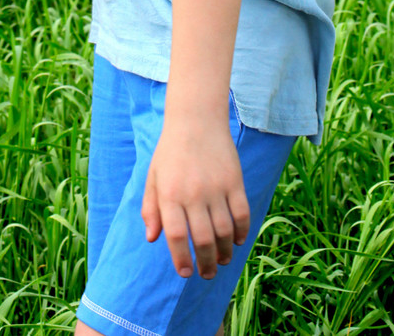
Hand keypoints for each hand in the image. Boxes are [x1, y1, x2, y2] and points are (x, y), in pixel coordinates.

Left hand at [141, 120, 250, 280]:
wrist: (196, 119)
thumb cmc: (171, 150)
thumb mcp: (153, 176)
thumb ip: (151, 207)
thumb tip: (152, 238)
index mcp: (170, 193)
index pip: (176, 236)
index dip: (182, 259)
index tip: (186, 272)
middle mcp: (193, 193)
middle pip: (203, 239)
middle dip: (206, 263)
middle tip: (207, 273)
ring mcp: (216, 187)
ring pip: (225, 231)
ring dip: (225, 252)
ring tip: (222, 260)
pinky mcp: (235, 181)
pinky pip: (242, 214)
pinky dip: (242, 232)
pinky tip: (237, 240)